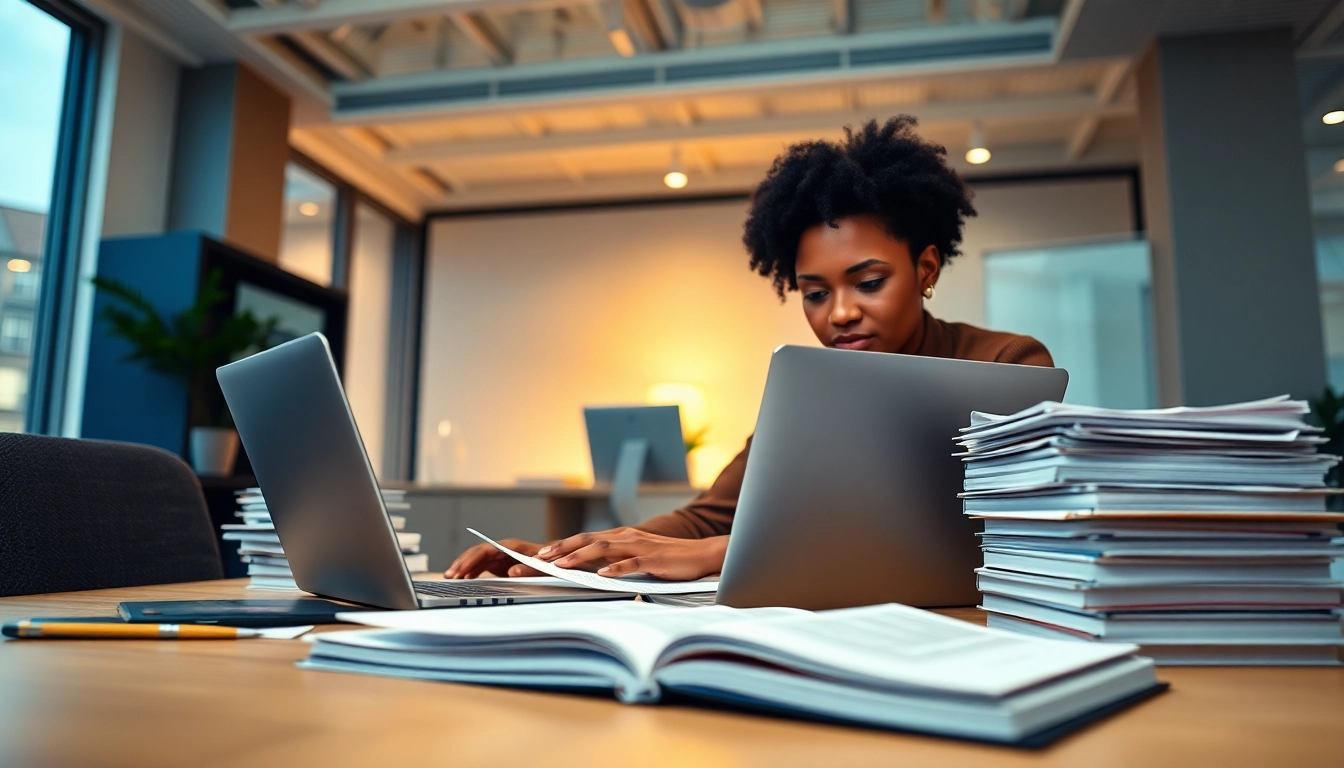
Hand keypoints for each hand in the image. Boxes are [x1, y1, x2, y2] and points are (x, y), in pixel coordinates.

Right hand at [444, 539, 546, 578]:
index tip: (460, 570)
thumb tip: (511, 571)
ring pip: (477, 559)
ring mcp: (502, 555)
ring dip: (464, 568)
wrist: (560, 563)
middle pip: (477, 553)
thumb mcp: (544, 567)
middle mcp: (504, 549)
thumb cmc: (553, 563)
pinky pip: (482, 566)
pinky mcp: (501, 563)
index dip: (471, 559)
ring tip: (451, 578)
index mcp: (512, 547)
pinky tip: (463, 580)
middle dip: (462, 563)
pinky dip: (471, 572)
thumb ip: (529, 568)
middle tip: (449, 576)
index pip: (486, 550)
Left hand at [536, 529, 727, 580]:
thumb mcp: (636, 559)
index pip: (585, 539)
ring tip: (561, 565)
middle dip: (561, 549)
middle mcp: (627, 537)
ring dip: (580, 555)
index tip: (539, 555)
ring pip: (605, 548)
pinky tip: (602, 575)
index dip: (561, 546)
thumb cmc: (668, 559)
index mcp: (621, 537)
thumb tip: (590, 571)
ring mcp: (640, 547)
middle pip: (588, 539)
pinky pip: (632, 563)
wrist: (701, 555)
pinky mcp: (654, 559)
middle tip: (539, 559)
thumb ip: (615, 561)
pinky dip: (616, 568)